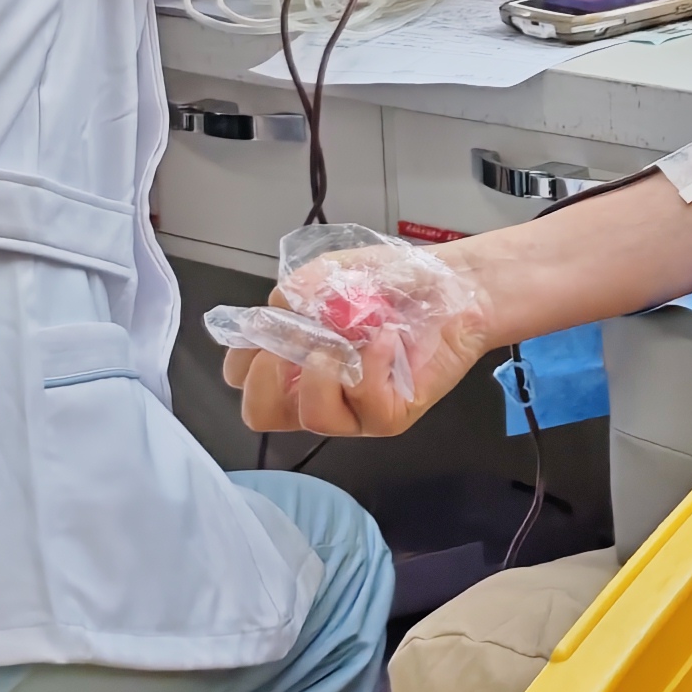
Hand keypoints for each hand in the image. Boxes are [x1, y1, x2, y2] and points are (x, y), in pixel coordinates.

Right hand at [227, 243, 496, 438]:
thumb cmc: (391, 281)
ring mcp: (350, 410)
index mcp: (290, 359)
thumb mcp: (331, 273)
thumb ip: (294, 291)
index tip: (267, 323)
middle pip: (260, 413)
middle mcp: (313, 390)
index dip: (243, 354)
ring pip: (312, 418)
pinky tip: (387, 337)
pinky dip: (371, 363)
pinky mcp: (388, 416)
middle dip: (269, 374)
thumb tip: (276, 311)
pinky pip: (364, 404)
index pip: (240, 377)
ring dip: (322, 370)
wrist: (451, 285)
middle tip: (299, 337)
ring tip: (344, 339)